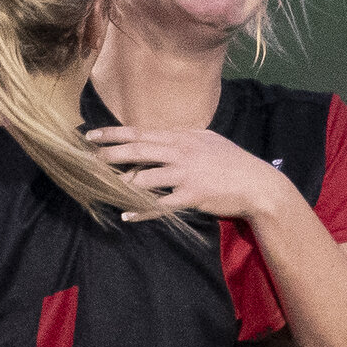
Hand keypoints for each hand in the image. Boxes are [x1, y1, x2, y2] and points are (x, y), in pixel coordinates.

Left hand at [86, 126, 289, 222]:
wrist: (257, 185)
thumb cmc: (233, 162)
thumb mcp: (208, 140)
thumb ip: (183, 136)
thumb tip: (161, 135)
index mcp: (182, 137)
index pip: (140, 132)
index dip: (113, 133)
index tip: (91, 135)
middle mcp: (181, 153)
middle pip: (138, 151)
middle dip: (110, 154)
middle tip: (89, 159)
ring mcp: (186, 175)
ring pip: (146, 178)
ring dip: (123, 183)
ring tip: (105, 187)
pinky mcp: (192, 196)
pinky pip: (162, 205)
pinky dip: (143, 210)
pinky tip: (128, 214)